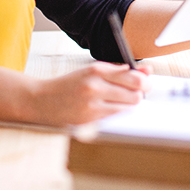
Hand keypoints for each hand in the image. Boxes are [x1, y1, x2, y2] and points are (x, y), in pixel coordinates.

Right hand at [27, 62, 151, 125]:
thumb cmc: (70, 85)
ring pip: (128, 107)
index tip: (145, 82)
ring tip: (119, 101)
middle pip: (135, 93)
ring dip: (129, 105)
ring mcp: (92, 104)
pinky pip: (116, 117)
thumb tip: (147, 71)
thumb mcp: (92, 72)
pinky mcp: (90, 119)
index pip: (133, 76)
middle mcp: (95, 85)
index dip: (144, 81)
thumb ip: (119, 71)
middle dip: (140, 94)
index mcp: (96, 70)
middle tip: (135, 93)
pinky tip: (109, 109)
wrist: (42, 100)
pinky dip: (118, 113)